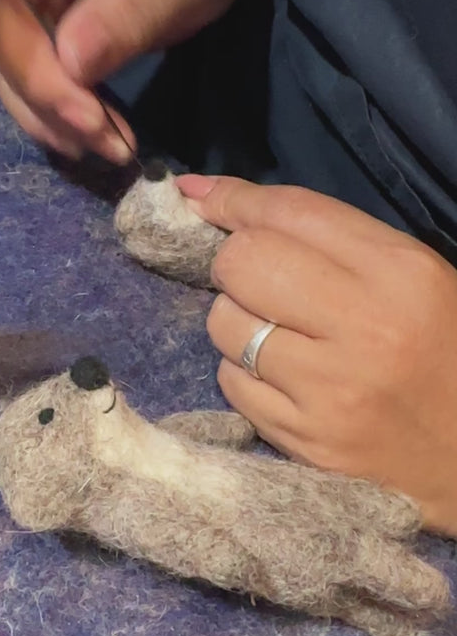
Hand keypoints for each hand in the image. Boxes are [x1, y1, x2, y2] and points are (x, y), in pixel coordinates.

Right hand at [0, 0, 260, 163]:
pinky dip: (53, 117)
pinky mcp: (38, 34)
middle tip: (93, 124)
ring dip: (45, 109)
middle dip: (32, 74)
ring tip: (109, 144)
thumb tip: (70, 61)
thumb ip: (136, 9)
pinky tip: (94, 141)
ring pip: (1, 55)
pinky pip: (24, 80)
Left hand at [177, 174, 456, 537]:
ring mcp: (329, 390)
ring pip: (225, 324)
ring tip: (277, 334)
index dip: (234, 201)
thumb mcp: (412, 277)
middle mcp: (365, 327)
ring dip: (236, 321)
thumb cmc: (441, 352)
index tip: (203, 199)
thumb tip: (210, 197)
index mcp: (401, 273)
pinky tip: (282, 379)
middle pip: (243, 263)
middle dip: (235, 264)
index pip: (290, 213)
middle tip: (260, 282)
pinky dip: (243, 373)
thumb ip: (325, 234)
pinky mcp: (304, 439)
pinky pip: (231, 383)